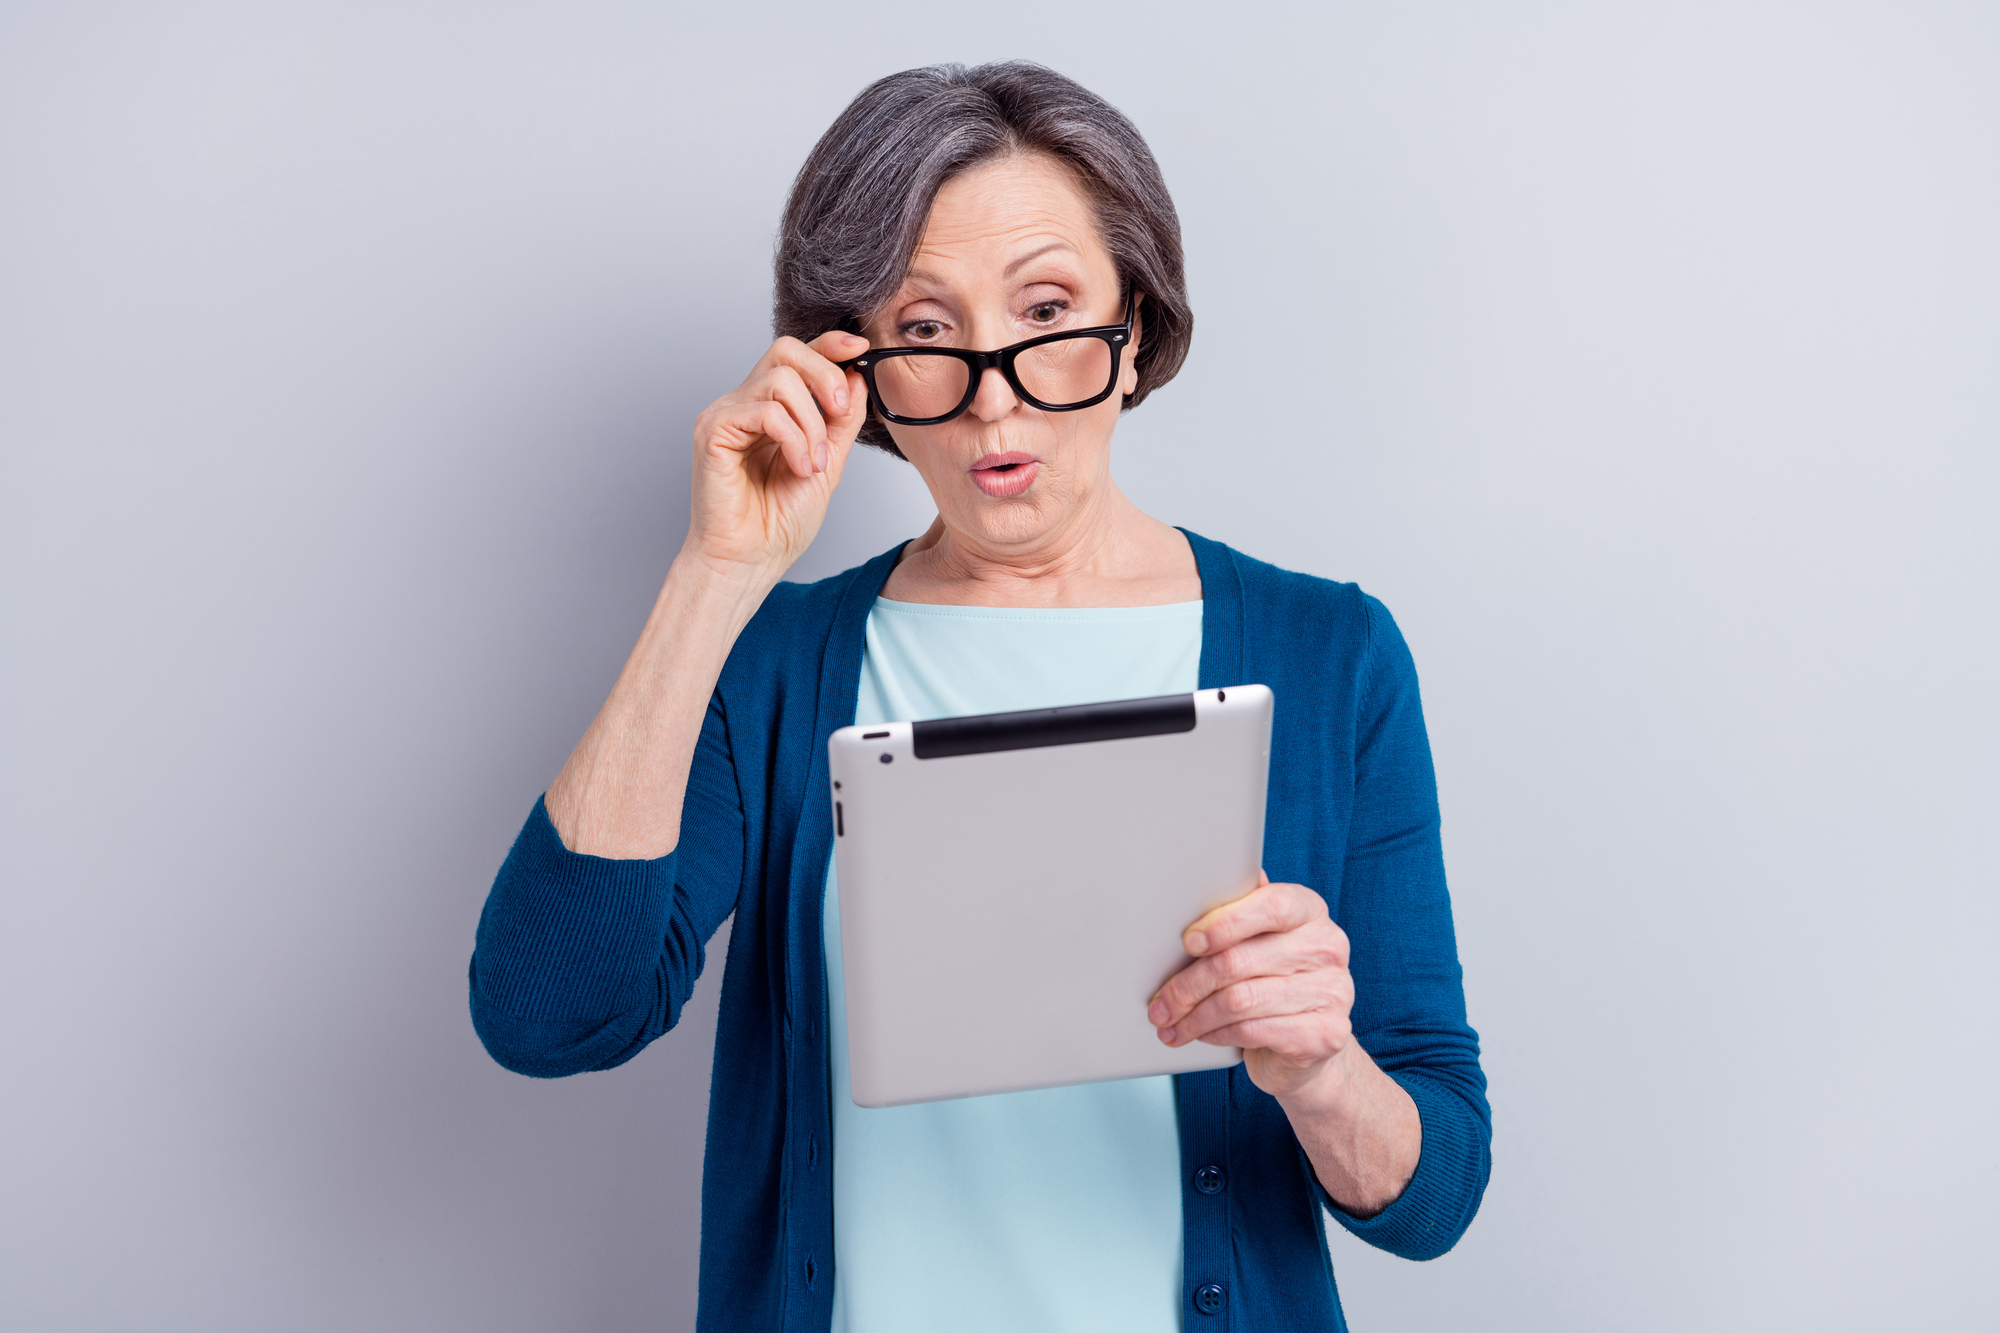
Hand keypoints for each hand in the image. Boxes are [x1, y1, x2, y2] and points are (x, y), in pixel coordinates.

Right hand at [684, 331, 870, 579]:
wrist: (752, 560)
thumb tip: (857, 376)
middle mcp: (744, 403)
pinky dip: (792, 438)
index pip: (796, 357)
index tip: (860, 350)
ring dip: (811, 424)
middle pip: (785, 350)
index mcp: (770, 408)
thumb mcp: (828, 462)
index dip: (829, 345)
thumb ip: (841, 420)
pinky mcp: (713, 430)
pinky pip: (765, 411)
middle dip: (824, 374)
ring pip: (780, 380)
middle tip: (840, 412)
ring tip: (813, 464)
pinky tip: (797, 466)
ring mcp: (726, 414)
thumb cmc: (780, 522)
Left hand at [1148, 872, 1356, 1100]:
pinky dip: (1216, 1034)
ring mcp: (1333, 992)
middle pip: (1240, 960)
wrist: (1305, 1046)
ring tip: (1170, 1023)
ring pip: (1241, 1000)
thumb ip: (1236, 917)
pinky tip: (1200, 1035)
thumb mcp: (1256, 943)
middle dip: (1188, 985)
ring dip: (1195, 1016)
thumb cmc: (1270, 982)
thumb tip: (1189, 895)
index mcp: (1309, 911)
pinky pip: (1254, 1030)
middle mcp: (1328, 947)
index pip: (1270, 906)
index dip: (1224, 923)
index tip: (1188, 941)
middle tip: (1159, 1003)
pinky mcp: (1326, 1033)